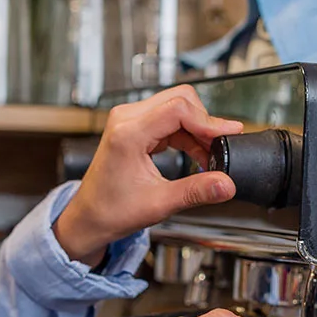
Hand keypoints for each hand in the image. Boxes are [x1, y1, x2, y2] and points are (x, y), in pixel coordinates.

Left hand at [53, 85, 243, 265]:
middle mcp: (126, 119)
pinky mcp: (134, 127)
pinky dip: (186, 134)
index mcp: (128, 133)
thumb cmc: (111, 210)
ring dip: (197, 129)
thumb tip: (226, 184)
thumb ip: (196, 191)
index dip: (208, 121)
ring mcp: (129, 120)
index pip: (178, 109)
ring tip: (209, 156)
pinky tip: (197, 154)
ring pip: (176, 107)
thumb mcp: (159, 203)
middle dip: (204, 122)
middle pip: (179, 100)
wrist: (89, 217)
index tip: (227, 135)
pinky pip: (168, 119)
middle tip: (220, 147)